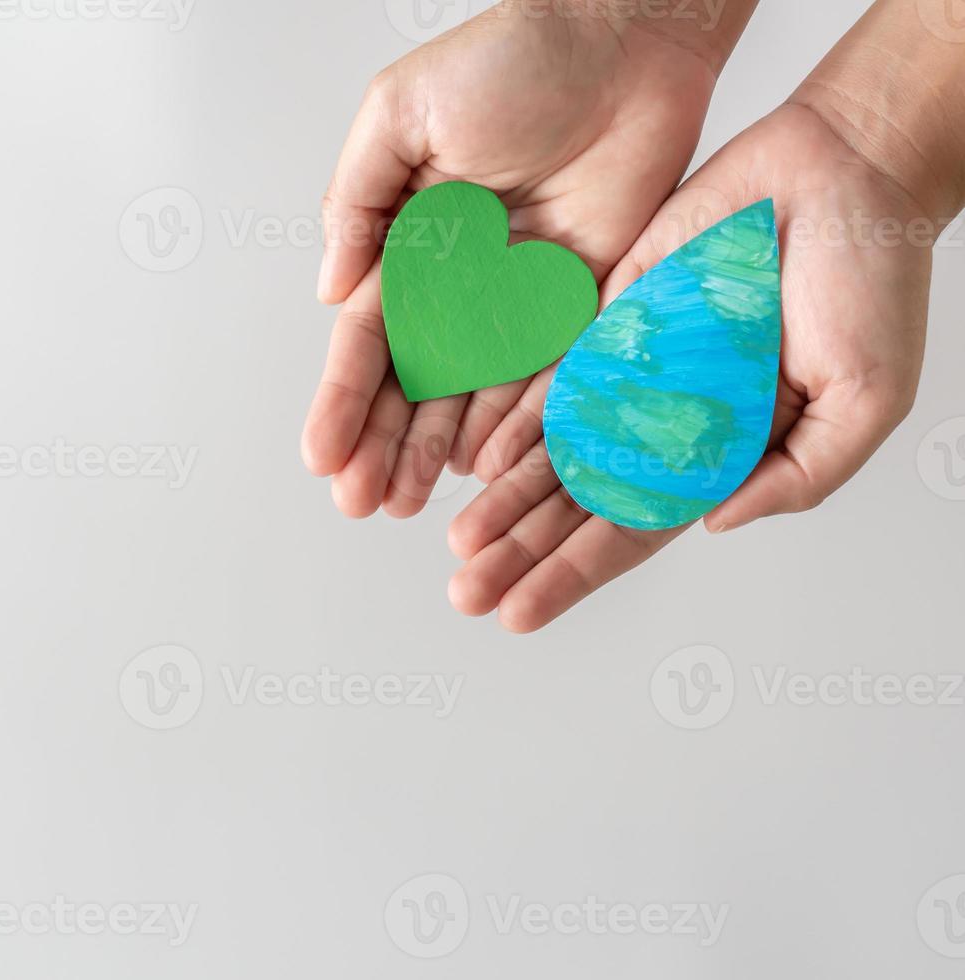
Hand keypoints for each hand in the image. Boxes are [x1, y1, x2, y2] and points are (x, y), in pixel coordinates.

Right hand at [301, 1, 748, 519]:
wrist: (625, 41)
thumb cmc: (510, 57)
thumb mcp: (400, 113)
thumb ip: (358, 202)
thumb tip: (332, 292)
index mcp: (408, 242)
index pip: (368, 338)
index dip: (342, 399)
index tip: (323, 456)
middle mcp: (460, 283)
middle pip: (413, 383)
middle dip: (382, 445)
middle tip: (361, 502)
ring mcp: (519, 301)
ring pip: (471, 396)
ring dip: (436, 453)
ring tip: (408, 504)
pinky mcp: (580, 304)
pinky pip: (544, 378)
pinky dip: (514, 426)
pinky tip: (484, 469)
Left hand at [448, 103, 932, 630]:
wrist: (842, 173)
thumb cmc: (871, 284)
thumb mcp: (864, 401)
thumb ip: (796, 475)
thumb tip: (713, 522)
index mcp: (724, 454)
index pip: (634, 530)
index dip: (576, 574)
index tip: (519, 613)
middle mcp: (666, 422)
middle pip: (577, 503)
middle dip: (520, 552)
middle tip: (465, 593)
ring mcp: (632, 371)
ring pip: (552, 449)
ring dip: (503, 499)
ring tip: (458, 544)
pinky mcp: (607, 317)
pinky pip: (549, 375)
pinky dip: (512, 419)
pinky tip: (475, 461)